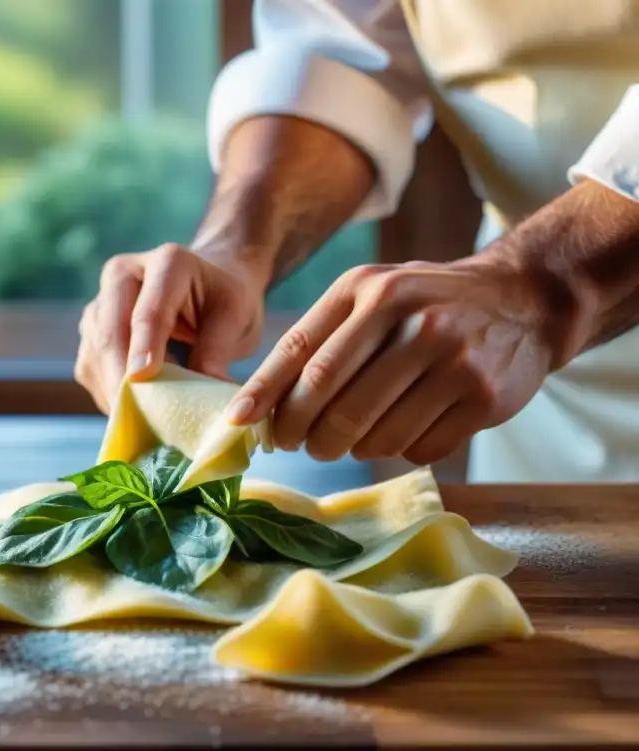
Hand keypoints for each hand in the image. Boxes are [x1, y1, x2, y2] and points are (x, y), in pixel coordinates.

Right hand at [75, 244, 266, 412]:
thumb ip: (216, 353)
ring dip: (112, 389)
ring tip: (140, 421)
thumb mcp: (235, 318)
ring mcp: (101, 303)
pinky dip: (108, 393)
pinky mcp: (91, 331)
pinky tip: (133, 411)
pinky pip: (90, 367)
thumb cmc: (224, 298)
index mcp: (167, 263)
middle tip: (133, 417)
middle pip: (110, 331)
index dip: (143, 346)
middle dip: (119, 376)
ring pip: (94, 352)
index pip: (149, 310)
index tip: (142, 378)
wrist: (207, 281)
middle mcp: (123, 276)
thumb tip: (203, 405)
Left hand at [224, 255, 557, 464]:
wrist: (522, 299)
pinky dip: (399, 450)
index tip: (239, 423)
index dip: (264, 393)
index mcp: (369, 290)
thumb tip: (262, 404)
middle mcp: (410, 318)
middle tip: (300, 446)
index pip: (301, 350)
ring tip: (352, 438)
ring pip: (374, 432)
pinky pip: (418, 447)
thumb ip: (321, 337)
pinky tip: (403, 430)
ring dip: (351, 447)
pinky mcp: (482, 397)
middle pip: (332, 399)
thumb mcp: (372, 294)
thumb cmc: (425, 303)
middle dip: (304, 433)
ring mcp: (451, 358)